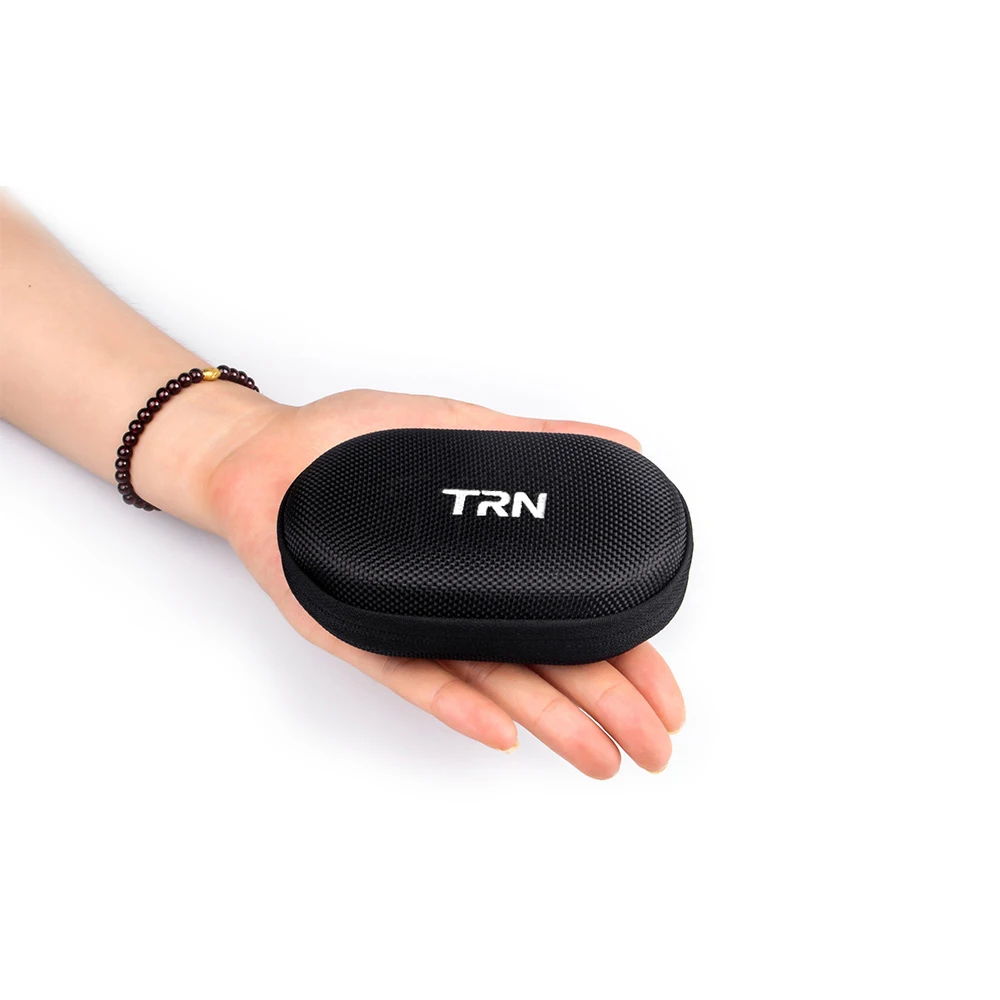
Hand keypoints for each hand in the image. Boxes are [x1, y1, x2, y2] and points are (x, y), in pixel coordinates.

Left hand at [205, 389, 685, 777]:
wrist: (270, 454)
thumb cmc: (359, 444)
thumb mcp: (461, 428)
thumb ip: (536, 444)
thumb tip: (622, 446)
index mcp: (493, 564)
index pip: (576, 617)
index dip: (628, 656)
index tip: (669, 695)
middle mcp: (462, 604)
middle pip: (549, 664)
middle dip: (608, 708)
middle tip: (655, 749)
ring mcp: (415, 624)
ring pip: (496, 683)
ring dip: (552, 722)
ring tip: (604, 757)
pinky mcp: (360, 634)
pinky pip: (416, 677)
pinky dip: (459, 705)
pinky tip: (505, 732)